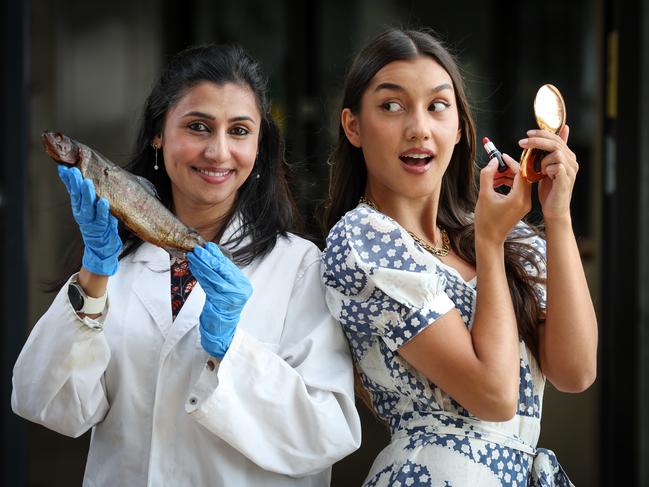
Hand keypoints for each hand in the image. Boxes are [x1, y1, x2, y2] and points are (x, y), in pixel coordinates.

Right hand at [57, 165, 121, 275]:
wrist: (101, 247)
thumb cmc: (97, 223)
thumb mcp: (90, 207)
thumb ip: (87, 194)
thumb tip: (83, 175)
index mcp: (78, 207)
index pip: (72, 191)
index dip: (67, 180)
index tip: (64, 168)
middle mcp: (82, 214)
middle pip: (77, 198)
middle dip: (75, 184)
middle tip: (75, 172)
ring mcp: (91, 222)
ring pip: (88, 207)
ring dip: (87, 195)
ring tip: (88, 183)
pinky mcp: (101, 229)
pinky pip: (102, 219)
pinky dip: (102, 210)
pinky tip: (103, 202)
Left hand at [187, 242, 251, 357]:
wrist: (221, 329)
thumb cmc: (222, 308)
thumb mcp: (227, 289)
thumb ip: (223, 275)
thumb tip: (211, 256)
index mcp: (243, 284)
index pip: (229, 266)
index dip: (218, 256)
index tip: (208, 247)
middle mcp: (240, 289)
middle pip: (222, 269)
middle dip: (209, 258)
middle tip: (198, 249)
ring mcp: (231, 296)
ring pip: (213, 276)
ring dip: (201, 264)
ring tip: (193, 256)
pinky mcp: (220, 301)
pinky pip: (207, 284)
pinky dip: (199, 274)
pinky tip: (193, 267)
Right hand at [474, 155, 531, 243]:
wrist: (489, 239)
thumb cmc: (486, 220)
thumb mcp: (484, 195)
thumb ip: (488, 175)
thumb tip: (493, 162)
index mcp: (518, 198)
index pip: (520, 172)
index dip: (511, 162)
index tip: (501, 156)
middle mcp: (526, 201)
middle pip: (522, 176)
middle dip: (509, 168)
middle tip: (496, 165)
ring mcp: (525, 204)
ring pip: (520, 182)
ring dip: (508, 176)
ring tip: (493, 176)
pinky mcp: (522, 206)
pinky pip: (518, 189)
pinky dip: (509, 184)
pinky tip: (496, 183)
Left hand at [518, 125, 577, 219]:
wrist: (555, 210)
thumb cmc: (550, 190)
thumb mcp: (546, 169)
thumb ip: (546, 155)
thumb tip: (540, 142)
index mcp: (567, 157)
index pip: (557, 138)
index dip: (543, 133)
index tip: (528, 133)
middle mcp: (572, 161)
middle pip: (556, 143)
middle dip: (537, 141)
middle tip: (522, 142)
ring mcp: (571, 170)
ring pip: (556, 153)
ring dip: (542, 160)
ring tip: (539, 170)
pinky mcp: (566, 179)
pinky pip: (556, 166)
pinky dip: (546, 169)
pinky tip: (544, 176)